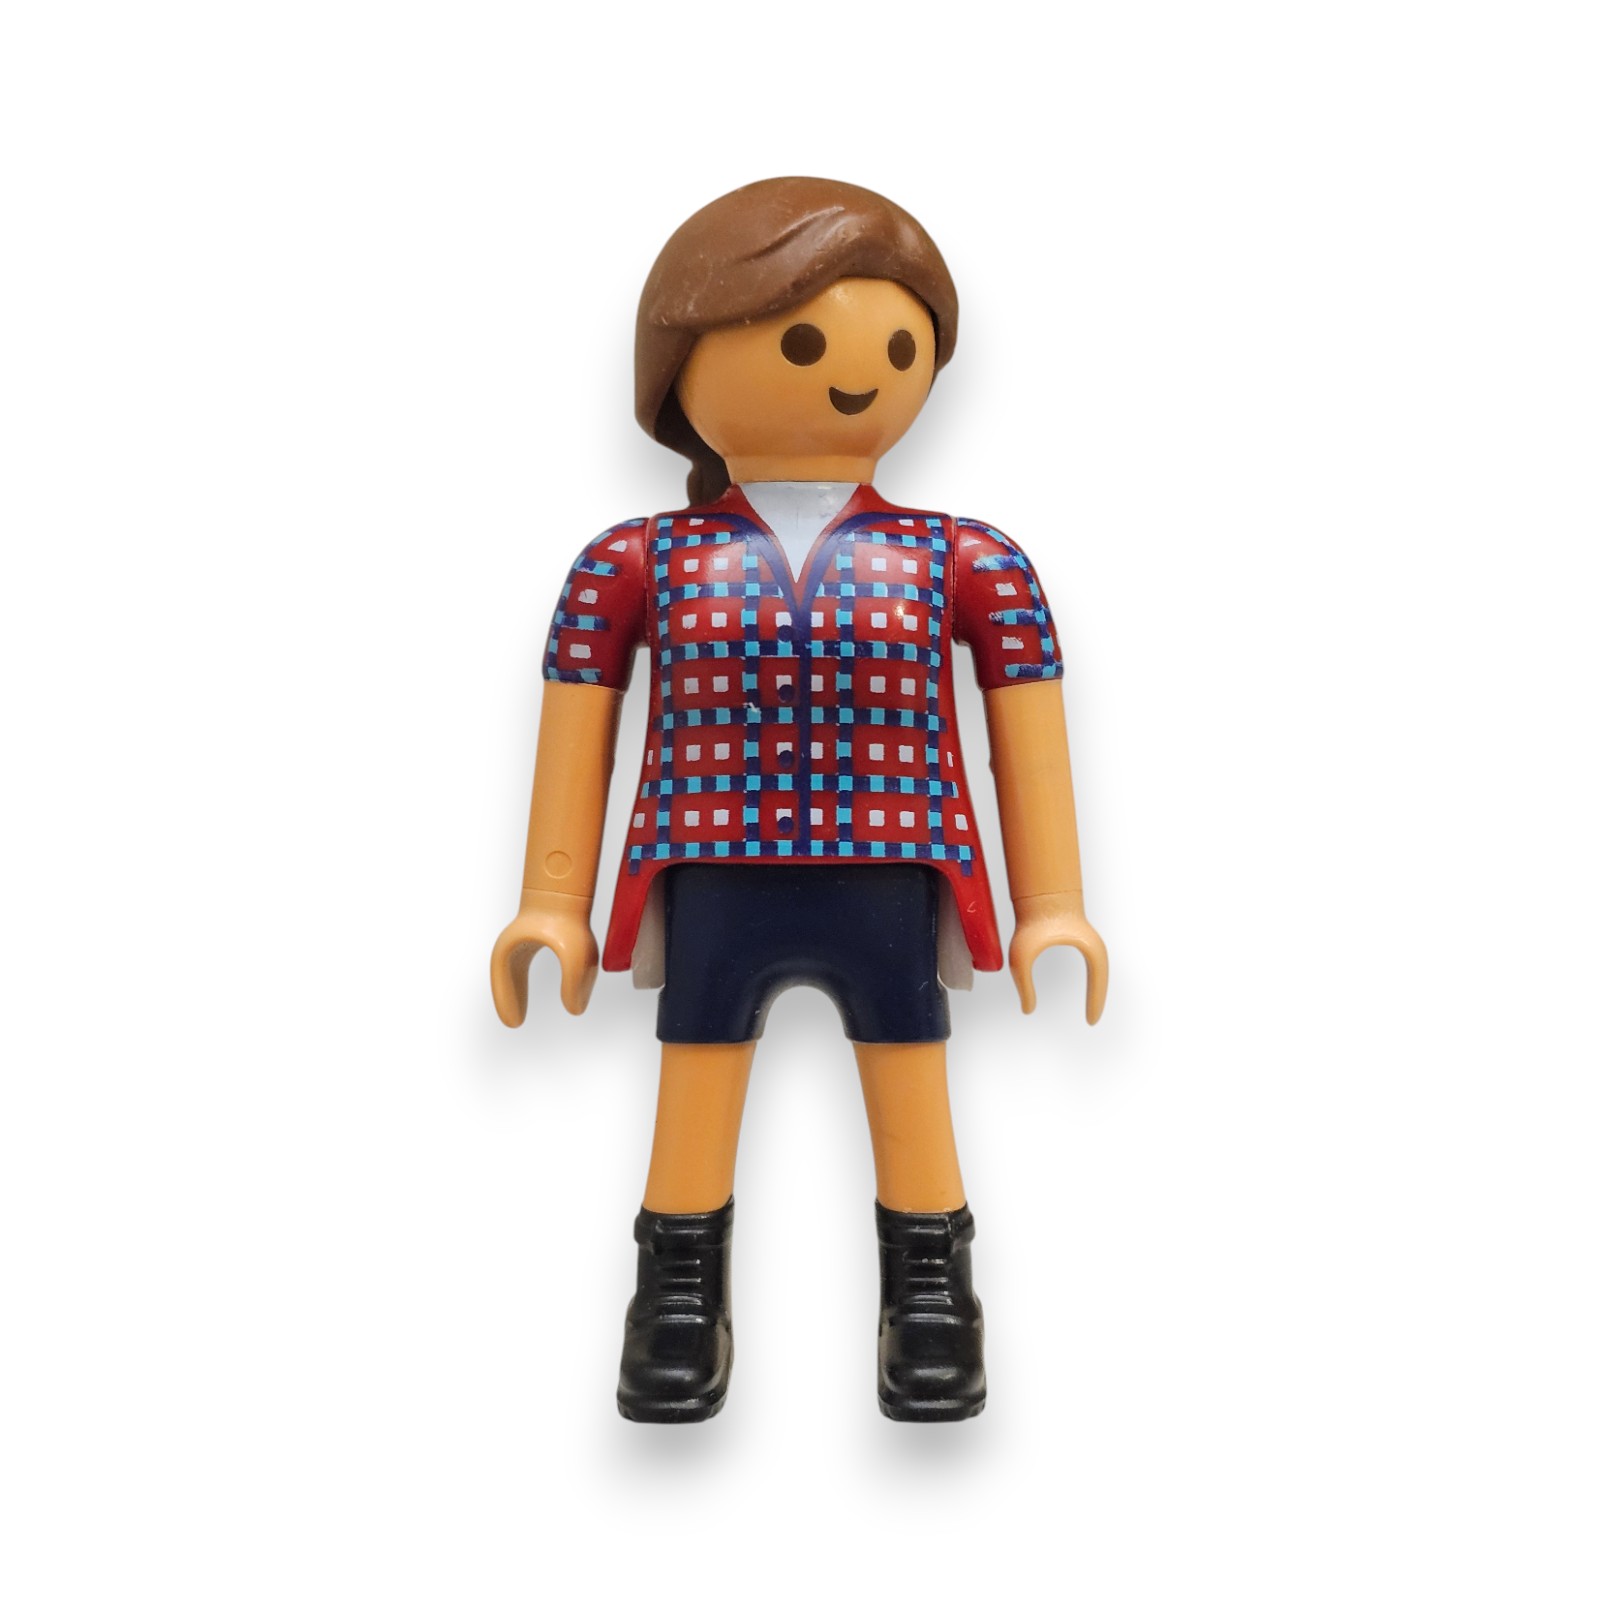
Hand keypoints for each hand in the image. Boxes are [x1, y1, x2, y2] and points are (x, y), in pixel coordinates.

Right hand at [490, 890, 598, 1023]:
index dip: (506, 1003)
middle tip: (515, 1021)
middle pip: (506, 976)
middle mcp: (515, 943)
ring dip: (517, 988)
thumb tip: (575, 1009)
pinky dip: (525, 978)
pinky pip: (525, 961)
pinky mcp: (536, 931)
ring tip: (522, 1009)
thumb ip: (574, 985)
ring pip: (514, 969)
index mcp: (515, 951)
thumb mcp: (575, 958)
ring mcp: (524, 935)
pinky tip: (535, 986)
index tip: (514, 1023)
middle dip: (509, 998)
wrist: (568, 889)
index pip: (504, 983)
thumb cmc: (566, 917)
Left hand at [1008, 892, 1108, 1024]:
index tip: (1090, 1022)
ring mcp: (1088, 941)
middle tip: (1091, 1021)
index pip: (1099, 981)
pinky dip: (1089, 979)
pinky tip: (1083, 989)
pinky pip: (1089, 965)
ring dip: (1095, 989)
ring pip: (1097, 971)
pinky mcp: (1080, 938)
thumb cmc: (1031, 922)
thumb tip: (1027, 1011)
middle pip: (1101, 978)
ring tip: (1090, 1009)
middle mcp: (1093, 946)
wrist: (1037, 894)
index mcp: (1089, 949)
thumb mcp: (1022, 958)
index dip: (1096, 1002)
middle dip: (1098, 999)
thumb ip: (1024, 986)